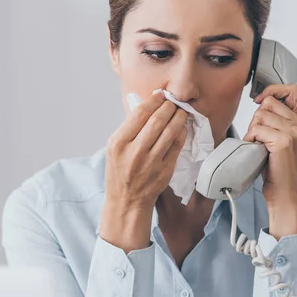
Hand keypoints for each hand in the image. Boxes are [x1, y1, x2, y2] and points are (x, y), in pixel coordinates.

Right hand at [104, 91, 187, 208]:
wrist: (127, 201)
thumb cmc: (119, 172)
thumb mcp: (114, 148)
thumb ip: (129, 128)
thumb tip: (148, 105)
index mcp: (118, 143)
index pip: (140, 113)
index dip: (154, 100)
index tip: (161, 95)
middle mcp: (134, 152)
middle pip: (157, 120)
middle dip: (169, 106)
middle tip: (174, 101)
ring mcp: (151, 162)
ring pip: (170, 131)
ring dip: (178, 117)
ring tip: (181, 110)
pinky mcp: (164, 170)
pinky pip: (177, 146)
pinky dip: (181, 132)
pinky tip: (182, 126)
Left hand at [243, 84, 296, 212]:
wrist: (285, 193)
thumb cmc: (279, 169)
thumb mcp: (284, 141)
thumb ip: (279, 122)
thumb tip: (261, 105)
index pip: (292, 90)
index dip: (273, 91)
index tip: (260, 101)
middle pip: (269, 102)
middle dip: (257, 117)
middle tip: (258, 136)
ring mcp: (293, 132)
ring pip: (260, 115)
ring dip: (253, 130)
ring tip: (258, 145)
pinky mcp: (282, 141)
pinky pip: (256, 129)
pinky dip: (250, 139)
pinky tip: (255, 150)